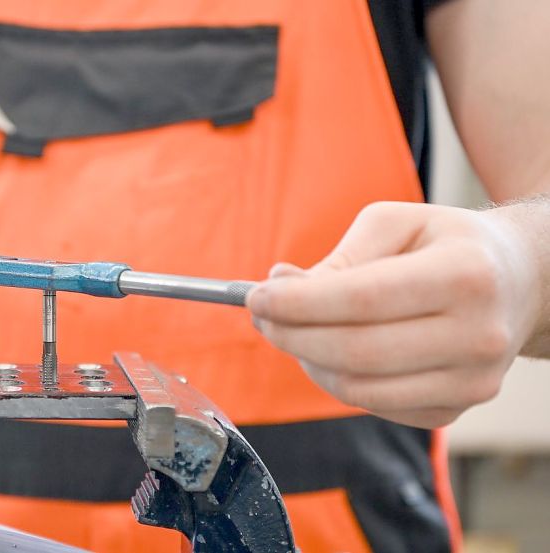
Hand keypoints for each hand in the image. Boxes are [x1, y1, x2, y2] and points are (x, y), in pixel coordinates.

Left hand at [247, 201, 540, 427]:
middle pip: (355, 352)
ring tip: (290, 331)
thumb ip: (339, 257)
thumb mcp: (397, 223)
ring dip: (307, 361)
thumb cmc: (447, 244)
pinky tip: (329, 351)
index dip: (298, 304)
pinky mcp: (455, 410)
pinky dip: (337, 380)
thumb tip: (279, 288)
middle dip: (291, 336)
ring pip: (358, 388)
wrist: (520, 281)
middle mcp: (477, 335)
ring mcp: (471, 382)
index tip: (255, 298)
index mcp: (464, 275)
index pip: (362, 299)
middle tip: (260, 316)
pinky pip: (373, 406)